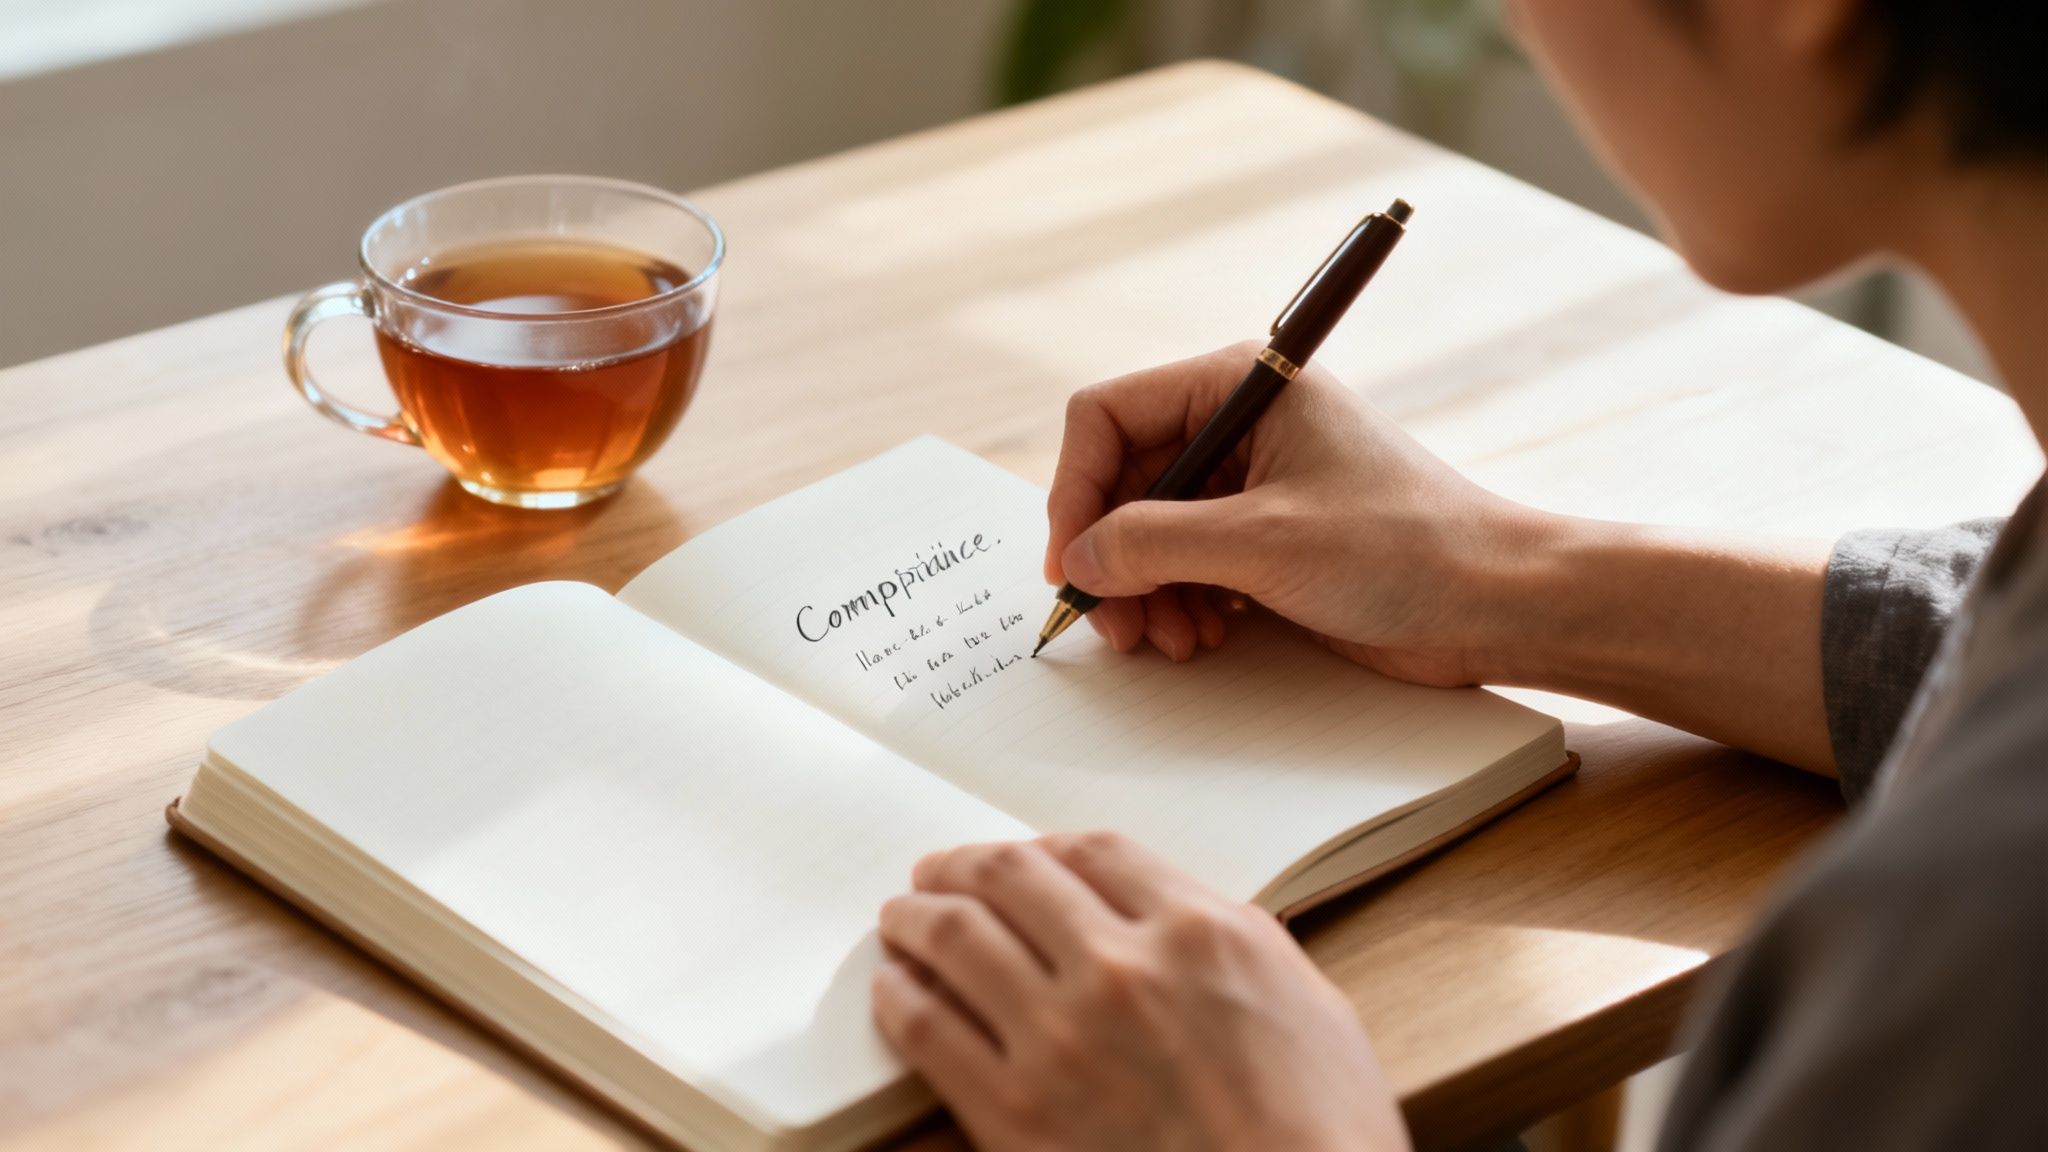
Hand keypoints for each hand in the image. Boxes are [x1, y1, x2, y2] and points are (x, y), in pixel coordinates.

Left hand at [871, 833, 1410, 1151]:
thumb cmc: (1321, 1136)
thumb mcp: (1308, 1005)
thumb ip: (1230, 947)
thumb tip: (1177, 924)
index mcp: (1199, 932)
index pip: (1095, 852)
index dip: (1045, 847)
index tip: (1023, 858)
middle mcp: (1121, 967)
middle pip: (1012, 878)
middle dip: (963, 866)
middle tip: (938, 871)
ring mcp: (1059, 1038)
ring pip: (957, 939)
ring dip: (917, 917)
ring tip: (901, 916)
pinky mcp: (1014, 1112)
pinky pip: (929, 1030)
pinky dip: (900, 996)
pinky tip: (893, 988)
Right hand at [1046, 341, 1550, 684]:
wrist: (1496, 602)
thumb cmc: (1404, 548)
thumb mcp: (1262, 542)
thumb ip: (1154, 543)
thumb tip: (1078, 561)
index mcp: (1240, 386)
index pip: (1108, 416)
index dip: (1076, 490)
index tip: (1070, 564)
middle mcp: (1240, 425)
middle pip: (1123, 481)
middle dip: (1113, 557)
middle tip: (1115, 624)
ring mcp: (1253, 483)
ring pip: (1149, 531)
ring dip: (1145, 590)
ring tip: (1170, 640)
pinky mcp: (1268, 538)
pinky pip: (1187, 564)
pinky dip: (1178, 603)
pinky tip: (1201, 638)